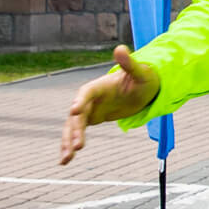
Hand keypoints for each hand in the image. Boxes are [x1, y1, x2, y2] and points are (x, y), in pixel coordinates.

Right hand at [59, 44, 160, 164]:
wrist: (143, 88)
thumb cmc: (143, 78)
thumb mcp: (140, 72)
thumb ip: (129, 63)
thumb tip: (120, 48)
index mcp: (99, 85)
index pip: (86, 92)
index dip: (80, 101)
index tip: (74, 111)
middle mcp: (90, 98)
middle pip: (78, 115)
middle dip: (75, 130)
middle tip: (77, 147)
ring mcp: (89, 110)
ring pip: (73, 127)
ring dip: (68, 142)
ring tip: (66, 160)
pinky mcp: (91, 119)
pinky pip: (77, 134)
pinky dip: (71, 146)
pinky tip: (66, 161)